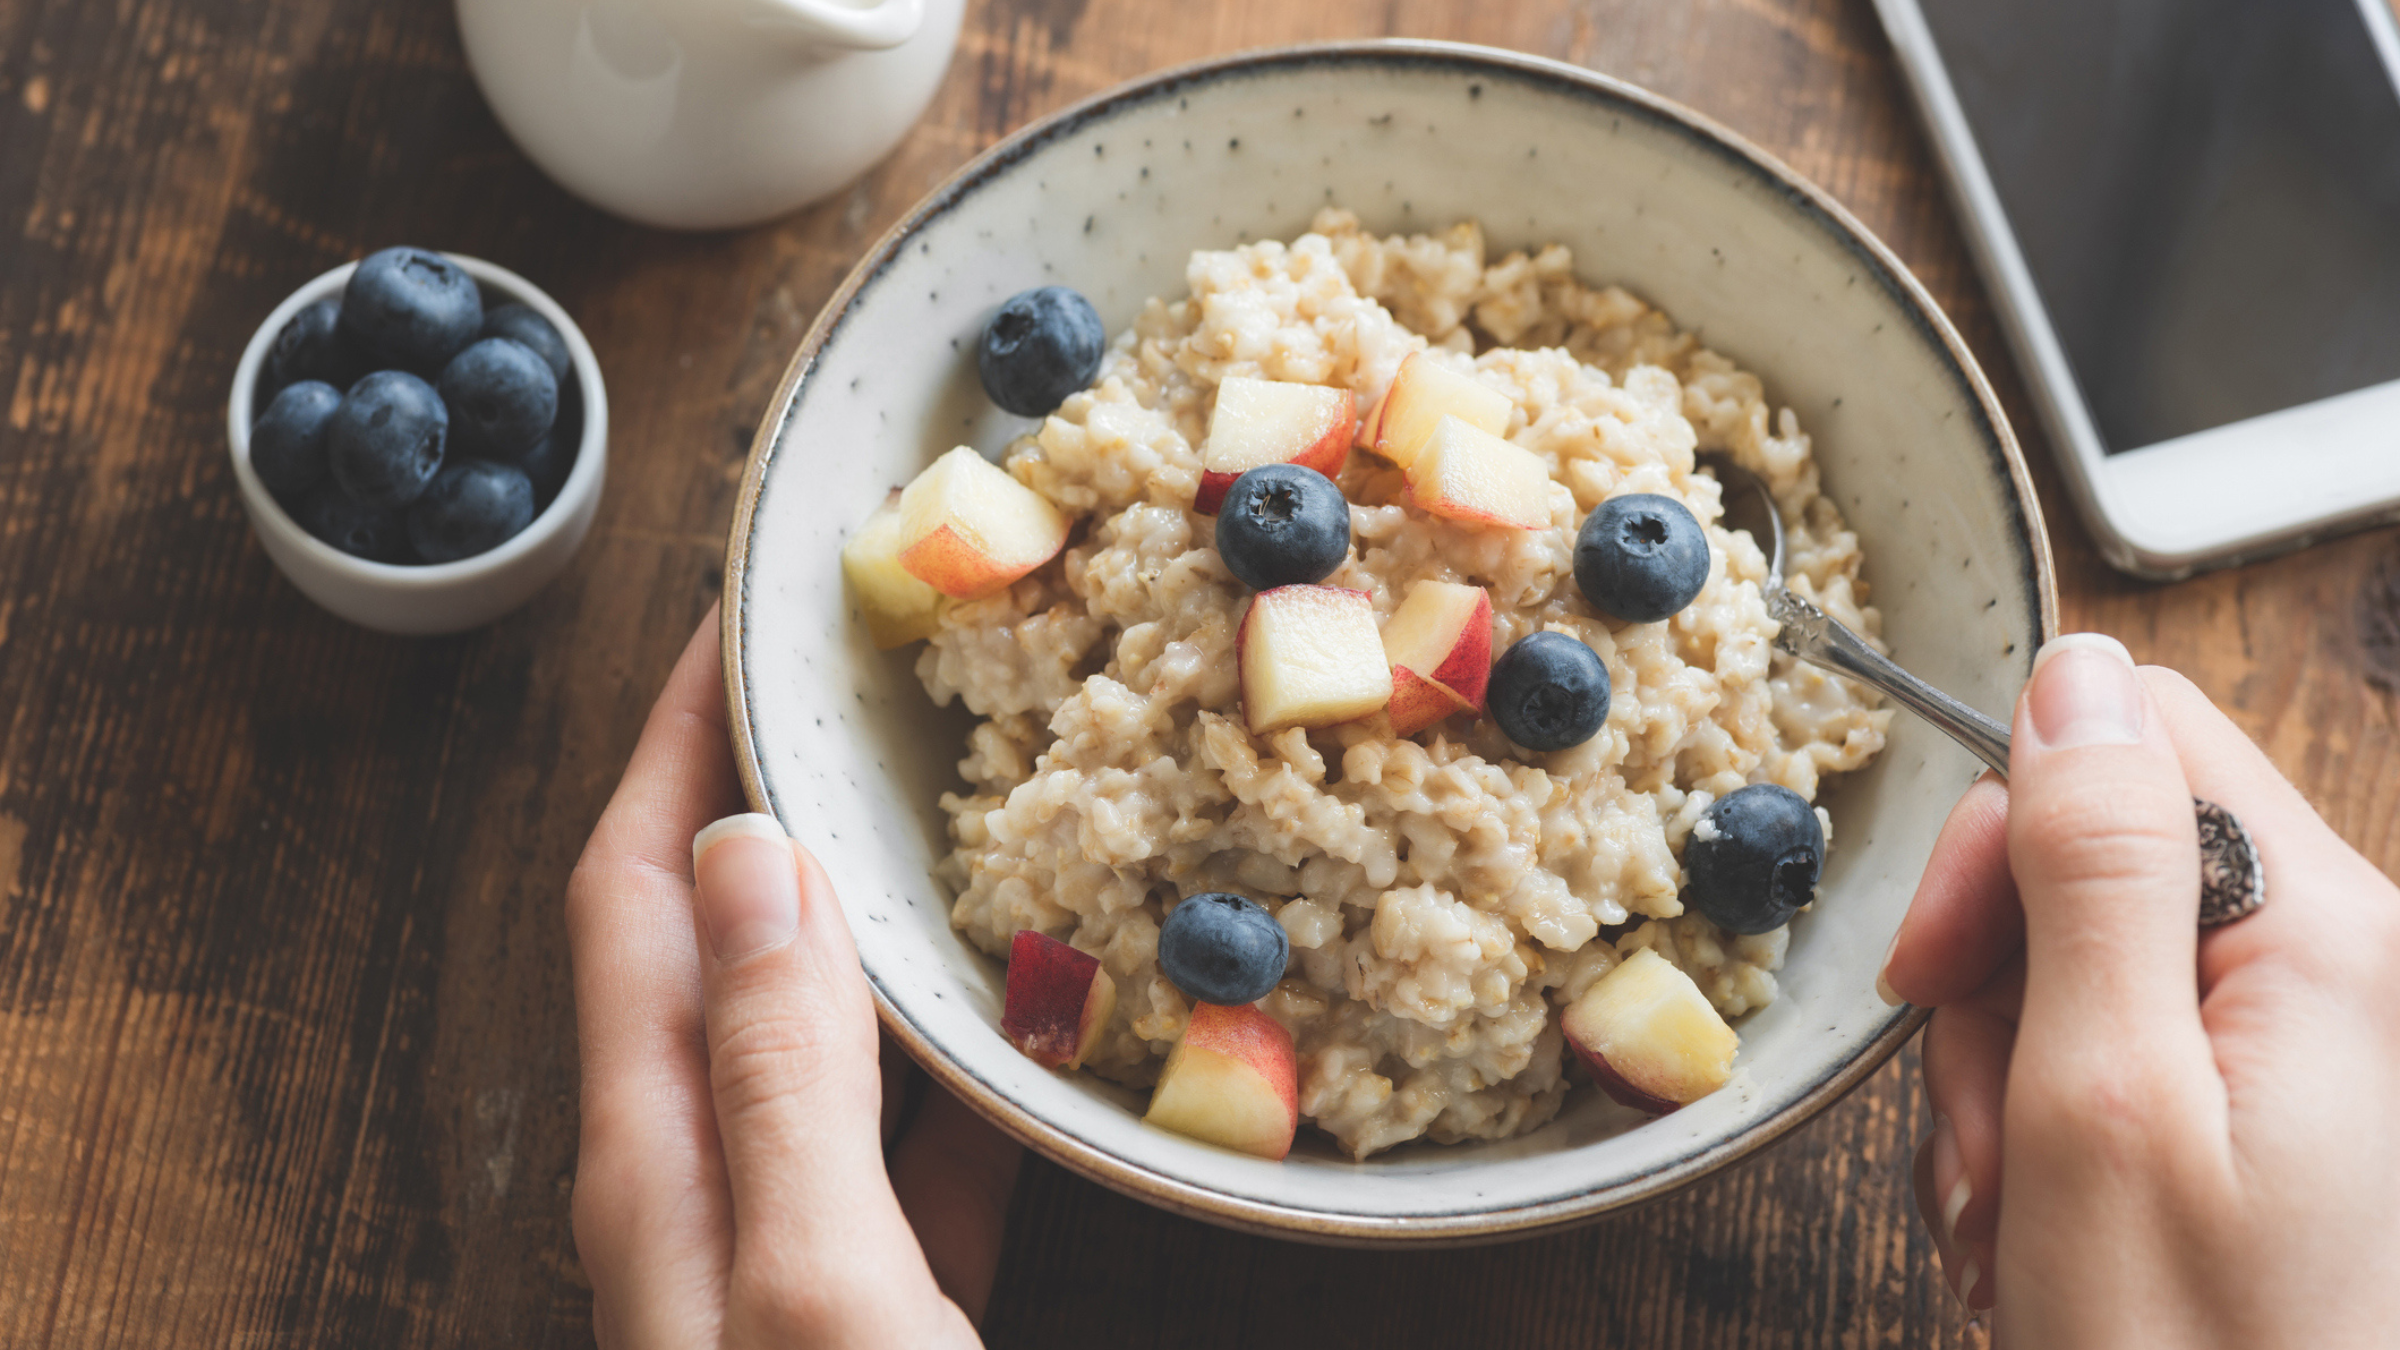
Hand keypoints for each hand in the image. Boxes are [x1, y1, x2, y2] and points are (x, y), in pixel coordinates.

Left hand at [566, 605, 1019, 1347]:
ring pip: (824, 1031)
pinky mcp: (877, 1301)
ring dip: (877, 914)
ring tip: (966, 810)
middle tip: (874, 682)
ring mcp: (786, 1247)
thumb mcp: (818, 1286)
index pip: (637, 892)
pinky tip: (1039, 1022)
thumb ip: (782, 1078)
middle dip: (778, 796)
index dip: (680, 739)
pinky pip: (915, 1139)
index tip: (742, 616)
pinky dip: (966, 1061)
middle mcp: (704, 1186)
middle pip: (721, 940)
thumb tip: (753, 852)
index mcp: (659, 1161)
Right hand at [1882, 633, 2399, 1345]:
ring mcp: (2291, 1051)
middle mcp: (2329, 970)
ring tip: (2021, 1221)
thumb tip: (2072, 671)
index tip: (1940, 966)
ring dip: (2000, 1093)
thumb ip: (2094, 868)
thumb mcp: (2105, 1102)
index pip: (2133, 740)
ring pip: (2067, 973)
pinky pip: (2091, 1063)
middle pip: (2090, 862)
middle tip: (1996, 1139)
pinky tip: (2040, 1241)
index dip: (2006, 834)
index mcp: (2326, 936)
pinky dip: (2032, 1146)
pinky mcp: (2252, 1119)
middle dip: (1994, 994)